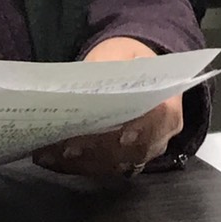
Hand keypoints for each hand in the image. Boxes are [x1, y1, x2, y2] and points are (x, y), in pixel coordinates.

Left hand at [32, 37, 183, 175]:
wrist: (134, 71)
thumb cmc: (127, 60)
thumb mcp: (120, 53)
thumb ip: (109, 67)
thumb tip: (88, 87)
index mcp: (168, 100)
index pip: (160, 119)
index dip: (143, 129)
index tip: (121, 137)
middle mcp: (161, 133)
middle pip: (135, 149)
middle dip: (100, 150)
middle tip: (68, 148)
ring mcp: (144, 151)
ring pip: (116, 164)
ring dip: (83, 162)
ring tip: (53, 154)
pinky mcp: (124, 160)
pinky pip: (102, 168)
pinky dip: (76, 166)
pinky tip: (52, 159)